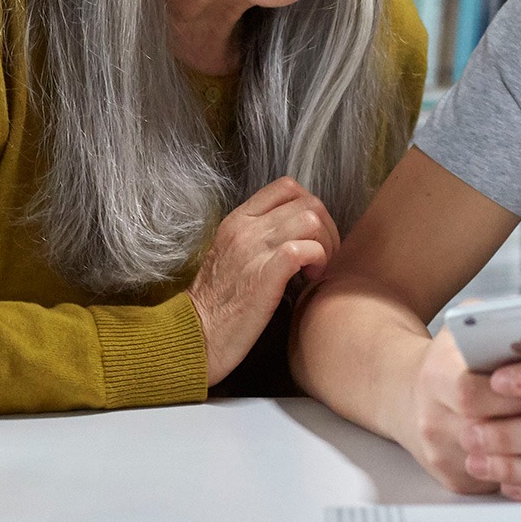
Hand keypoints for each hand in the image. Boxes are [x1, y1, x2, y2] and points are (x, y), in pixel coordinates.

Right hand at [187, 177, 339, 383]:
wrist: (194, 334)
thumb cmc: (217, 302)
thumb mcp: (231, 255)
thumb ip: (258, 237)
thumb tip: (294, 232)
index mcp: (238, 220)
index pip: (287, 187)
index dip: (310, 206)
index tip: (311, 235)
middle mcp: (246, 228)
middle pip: (307, 202)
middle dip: (326, 228)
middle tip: (322, 256)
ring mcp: (254, 250)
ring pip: (311, 220)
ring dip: (325, 244)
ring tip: (315, 268)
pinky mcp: (264, 276)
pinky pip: (304, 249)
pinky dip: (318, 260)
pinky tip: (310, 279)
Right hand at [395, 328, 520, 494]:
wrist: (404, 391)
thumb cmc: (451, 356)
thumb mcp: (467, 326)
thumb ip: (497, 323)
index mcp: (435, 376)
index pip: (471, 393)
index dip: (515, 395)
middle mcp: (431, 420)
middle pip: (487, 431)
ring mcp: (440, 454)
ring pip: (498, 461)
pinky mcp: (454, 478)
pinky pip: (498, 479)